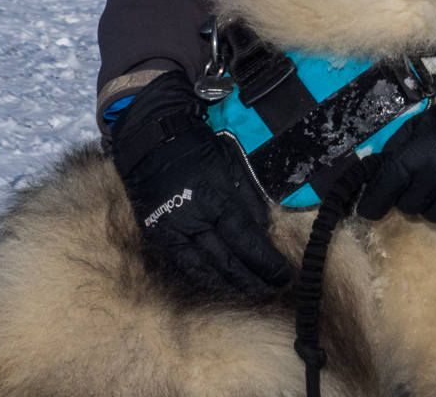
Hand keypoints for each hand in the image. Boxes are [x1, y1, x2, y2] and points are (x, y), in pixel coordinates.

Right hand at [108, 72, 293, 299]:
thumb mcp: (231, 165)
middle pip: (228, 262)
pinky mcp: (158, 236)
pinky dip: (204, 279)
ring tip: (250, 295)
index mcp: (215, 199)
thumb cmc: (197, 149)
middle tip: (272, 291)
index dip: (266, 263)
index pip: (247, 241)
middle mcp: (193, 220)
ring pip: (204, 271)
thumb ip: (249, 199)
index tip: (283, 275)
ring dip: (230, 287)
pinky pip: (183, 266)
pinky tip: (220, 286)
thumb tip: (264, 231)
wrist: (151, 140)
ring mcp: (173, 231)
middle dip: (253, 281)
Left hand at [356, 56, 435, 231]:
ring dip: (432, 206)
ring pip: (432, 217)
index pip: (384, 191)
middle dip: (408, 197)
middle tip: (420, 182)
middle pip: (408, 207)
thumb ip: (393, 151)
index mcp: (415, 158)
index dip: (372, 204)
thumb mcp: (415, 127)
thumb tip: (375, 173)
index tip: (369, 209)